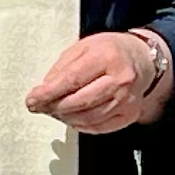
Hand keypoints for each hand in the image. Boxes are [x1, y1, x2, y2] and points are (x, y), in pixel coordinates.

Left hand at [27, 31, 170, 134]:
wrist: (143, 59)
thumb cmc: (111, 51)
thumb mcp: (83, 47)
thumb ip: (62, 68)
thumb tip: (43, 91)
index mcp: (107, 57)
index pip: (72, 79)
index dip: (48, 93)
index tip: (32, 99)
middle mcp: (120, 80)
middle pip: (79, 102)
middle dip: (54, 107)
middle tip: (40, 106)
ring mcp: (127, 100)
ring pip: (88, 118)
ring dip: (65, 117)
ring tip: (54, 110)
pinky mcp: (130, 115)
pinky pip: (99, 127)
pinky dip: (81, 125)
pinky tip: (72, 117)